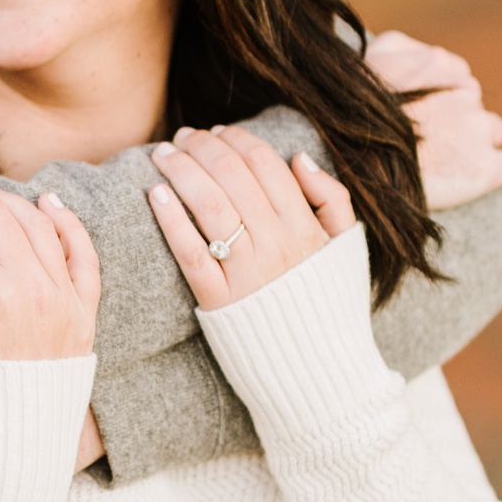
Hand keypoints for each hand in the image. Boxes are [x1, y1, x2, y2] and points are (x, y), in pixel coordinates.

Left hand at [147, 124, 354, 309]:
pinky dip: (171, 221)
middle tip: (183, 136)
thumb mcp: (346, 248)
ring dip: (182, 171)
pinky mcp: (219, 301)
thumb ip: (333, 200)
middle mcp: (277, 244)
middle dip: (203, 146)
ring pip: (210, 205)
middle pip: (233, 176)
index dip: (236, 139)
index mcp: (306, 227)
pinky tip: (155, 195)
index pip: (265, 163)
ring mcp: (247, 272)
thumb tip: (300, 157)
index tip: (217, 131)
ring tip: (164, 155)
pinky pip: (191, 254)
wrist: (318, 369)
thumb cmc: (328, 303)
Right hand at [364, 28, 501, 209]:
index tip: (417, 116)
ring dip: (476, 143)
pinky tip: (481, 176)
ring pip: (494, 131)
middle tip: (425, 143)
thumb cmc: (354, 110)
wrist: (356, 161)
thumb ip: (405, 48)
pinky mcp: (485, 168)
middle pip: (472, 104)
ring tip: (445, 163)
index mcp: (441, 64)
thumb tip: (428, 57)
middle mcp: (465, 91)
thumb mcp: (372, 57)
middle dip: (455, 120)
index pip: (455, 76)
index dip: (436, 97)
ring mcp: (478, 129)